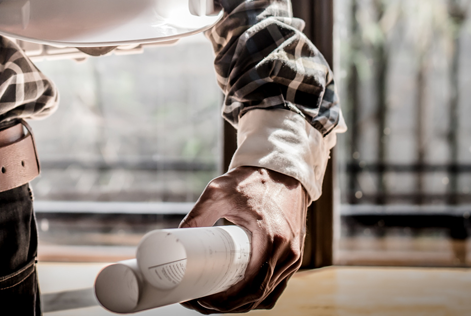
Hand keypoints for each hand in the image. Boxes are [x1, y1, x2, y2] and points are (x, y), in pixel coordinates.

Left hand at [178, 166, 308, 312]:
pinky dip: (256, 295)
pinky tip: (236, 295)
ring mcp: (294, 257)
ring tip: (213, 299)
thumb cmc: (254, 179)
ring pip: (267, 295)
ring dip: (241, 303)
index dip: (225, 302)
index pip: (250, 288)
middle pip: (257, 297)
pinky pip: (276, 286)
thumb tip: (176, 239)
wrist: (284, 169)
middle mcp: (288, 253)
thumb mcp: (219, 192)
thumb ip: (197, 214)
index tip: (202, 301)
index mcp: (272, 239)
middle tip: (200, 302)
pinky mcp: (294, 255)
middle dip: (227, 306)